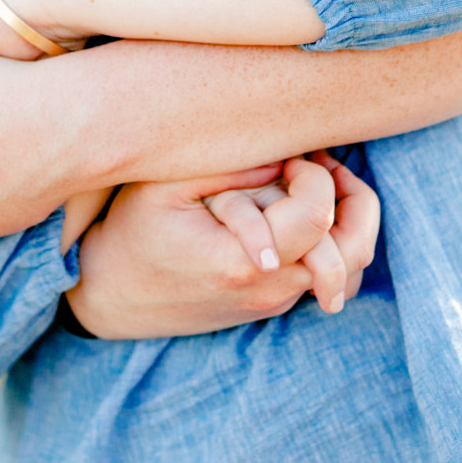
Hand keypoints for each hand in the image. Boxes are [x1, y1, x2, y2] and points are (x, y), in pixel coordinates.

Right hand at [67, 151, 379, 339]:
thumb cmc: (130, 232)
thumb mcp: (167, 186)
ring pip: (350, 268)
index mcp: (242, 262)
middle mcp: (268, 290)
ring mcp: (273, 302)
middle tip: (322, 167)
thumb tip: (286, 158)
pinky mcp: (271, 304)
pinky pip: (328, 278)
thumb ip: (230, 169)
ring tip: (319, 187)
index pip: (318, 214)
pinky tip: (310, 216)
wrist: (108, 296)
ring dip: (349, 222)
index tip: (290, 158)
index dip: (315, 172)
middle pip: (354, 250)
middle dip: (353, 198)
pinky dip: (335, 246)